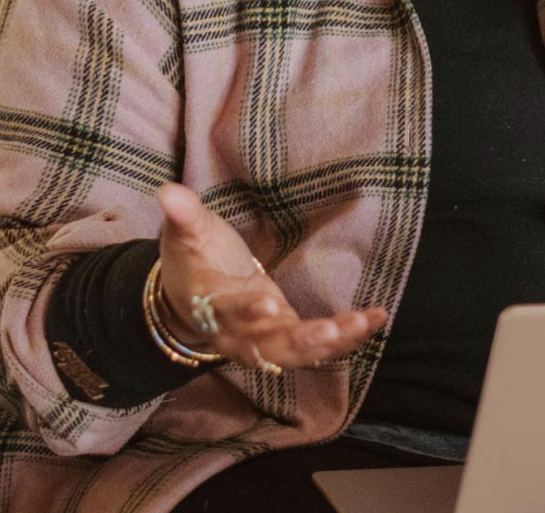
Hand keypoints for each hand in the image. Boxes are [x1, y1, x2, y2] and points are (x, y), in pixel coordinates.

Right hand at [155, 183, 387, 370]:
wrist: (193, 302)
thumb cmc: (193, 262)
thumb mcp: (186, 235)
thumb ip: (183, 215)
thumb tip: (168, 191)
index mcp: (210, 305)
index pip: (227, 312)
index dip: (245, 312)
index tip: (267, 305)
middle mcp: (238, 333)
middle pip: (268, 347)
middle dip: (300, 341)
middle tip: (330, 331)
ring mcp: (265, 340)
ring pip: (297, 352)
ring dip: (332, 343)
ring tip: (362, 323)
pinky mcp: (287, 337)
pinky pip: (318, 345)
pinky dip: (347, 337)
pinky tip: (376, 319)